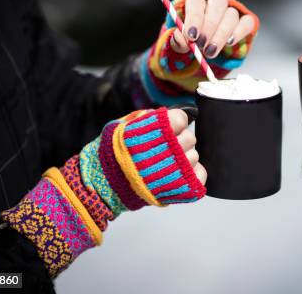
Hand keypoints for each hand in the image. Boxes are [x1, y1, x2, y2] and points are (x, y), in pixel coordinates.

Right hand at [2, 107, 206, 275]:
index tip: (166, 129)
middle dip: (178, 141)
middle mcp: (171, 146)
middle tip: (162, 149)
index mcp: (157, 128)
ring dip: (183, 159)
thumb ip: (147, 118)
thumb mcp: (124, 125)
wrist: (101, 185)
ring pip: (194, 156)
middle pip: (190, 137)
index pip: (182, 118)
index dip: (175, 123)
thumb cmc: (111, 154)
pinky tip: (179, 175)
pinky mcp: (180, 186)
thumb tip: (163, 115)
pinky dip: (193, 175)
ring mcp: (177, 167)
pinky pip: (200, 175)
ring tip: (164, 165)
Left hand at [170, 0, 255, 58]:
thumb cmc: (191, 43)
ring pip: (231, 15)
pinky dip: (238, 32)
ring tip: (210, 52)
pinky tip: (229, 43)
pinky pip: (246, 22)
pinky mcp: (246, 22)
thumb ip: (178, 41)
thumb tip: (182, 39)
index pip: (196, 2)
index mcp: (196, 3)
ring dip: (221, 34)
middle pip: (217, 4)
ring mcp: (232, 11)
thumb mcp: (180, 44)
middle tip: (202, 45)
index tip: (191, 36)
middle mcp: (215, 3)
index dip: (194, 18)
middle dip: (209, 25)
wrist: (207, 52)